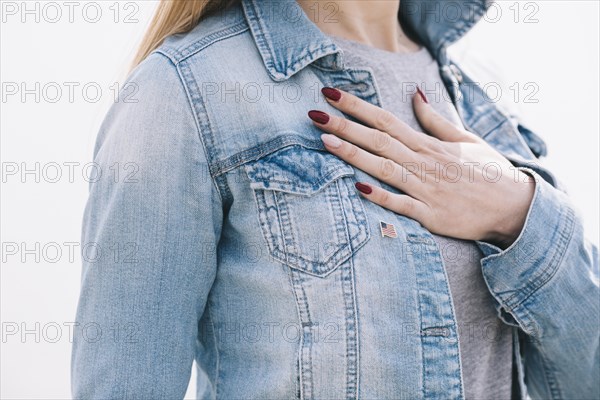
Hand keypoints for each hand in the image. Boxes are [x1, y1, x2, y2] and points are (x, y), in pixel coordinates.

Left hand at [308, 87, 535, 248]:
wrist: (515, 208)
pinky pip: (402, 204)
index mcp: (429, 145)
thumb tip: (416, 94)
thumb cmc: (490, 172)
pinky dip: (381, 195)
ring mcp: (426, 189)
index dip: (357, 107)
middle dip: (346, 126)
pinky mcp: (430, 215)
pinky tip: (358, 187)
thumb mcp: (466, 140)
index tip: (331, 95)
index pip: (387, 120)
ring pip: (385, 168)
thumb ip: (436, 120)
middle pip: (378, 141)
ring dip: (354, 155)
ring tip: (326, 142)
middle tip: (315, 114)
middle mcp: (424, 163)